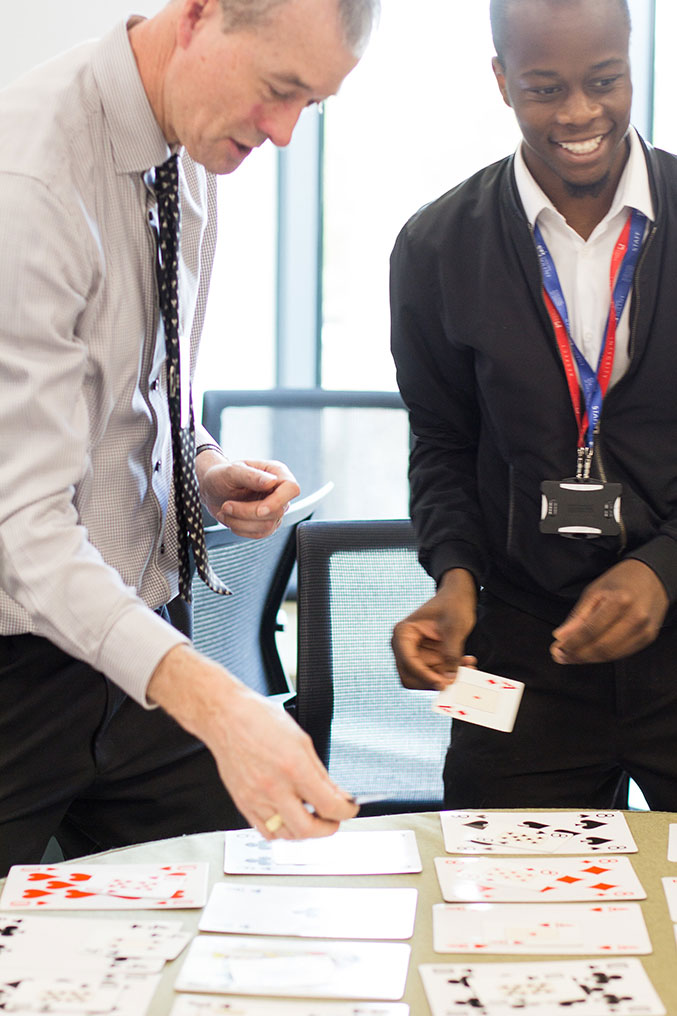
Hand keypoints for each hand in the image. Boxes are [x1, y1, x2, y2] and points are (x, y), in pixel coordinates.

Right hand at [148, 645, 357, 838]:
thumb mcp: (302, 740)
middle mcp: (274, 787)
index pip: (329, 805)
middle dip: (328, 828)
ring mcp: (256, 798)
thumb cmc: (260, 720)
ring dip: (304, 832)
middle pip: (308, 829)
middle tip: (333, 820)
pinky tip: (288, 819)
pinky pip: (265, 832)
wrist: (226, 717)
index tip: (350, 809)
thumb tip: (338, 794)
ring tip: (311, 819)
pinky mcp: (243, 803)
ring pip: (286, 835)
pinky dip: (281, 832)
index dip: (346, 812)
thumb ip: (321, 773)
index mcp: (293, 767)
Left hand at [197, 453, 299, 538]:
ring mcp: (274, 509)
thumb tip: (271, 481)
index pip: (292, 489)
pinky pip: (259, 534)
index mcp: (277, 473)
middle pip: (276, 512)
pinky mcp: (266, 523)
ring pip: (267, 526)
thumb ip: (252, 475)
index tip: (259, 509)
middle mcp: (279, 492)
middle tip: (226, 506)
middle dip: (247, 513)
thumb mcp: (232, 471)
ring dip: (240, 522)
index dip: (278, 502)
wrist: (212, 489)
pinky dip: (240, 529)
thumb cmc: (222, 475)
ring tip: (224, 511)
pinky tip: (230, 519)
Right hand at [391, 568, 477, 689]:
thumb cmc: (453, 604)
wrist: (458, 596)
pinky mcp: (428, 658)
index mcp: (403, 633)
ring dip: (445, 678)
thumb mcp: (454, 627)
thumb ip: (451, 653)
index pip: (408, 662)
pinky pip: (436, 674)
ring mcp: (416, 653)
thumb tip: (450, 678)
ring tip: (467, 668)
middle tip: (454, 683)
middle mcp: (404, 646)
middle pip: (411, 676)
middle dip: (433, 681)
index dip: (425, 676)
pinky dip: (450, 673)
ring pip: (424, 678)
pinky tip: (466, 663)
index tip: (444, 684)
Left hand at [551, 559, 668, 664]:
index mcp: (620, 601)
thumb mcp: (594, 591)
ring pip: (611, 655)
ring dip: (587, 659)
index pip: (590, 631)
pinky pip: (621, 654)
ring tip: (570, 657)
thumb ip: (578, 616)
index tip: (556, 649)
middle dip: (577, 655)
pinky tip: (589, 654)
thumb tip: (560, 637)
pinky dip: (603, 656)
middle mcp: (635, 618)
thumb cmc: (620, 581)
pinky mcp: (648, 638)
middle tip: (560, 656)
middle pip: (601, 647)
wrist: (652, 577)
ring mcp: (644, 630)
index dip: (571, 644)